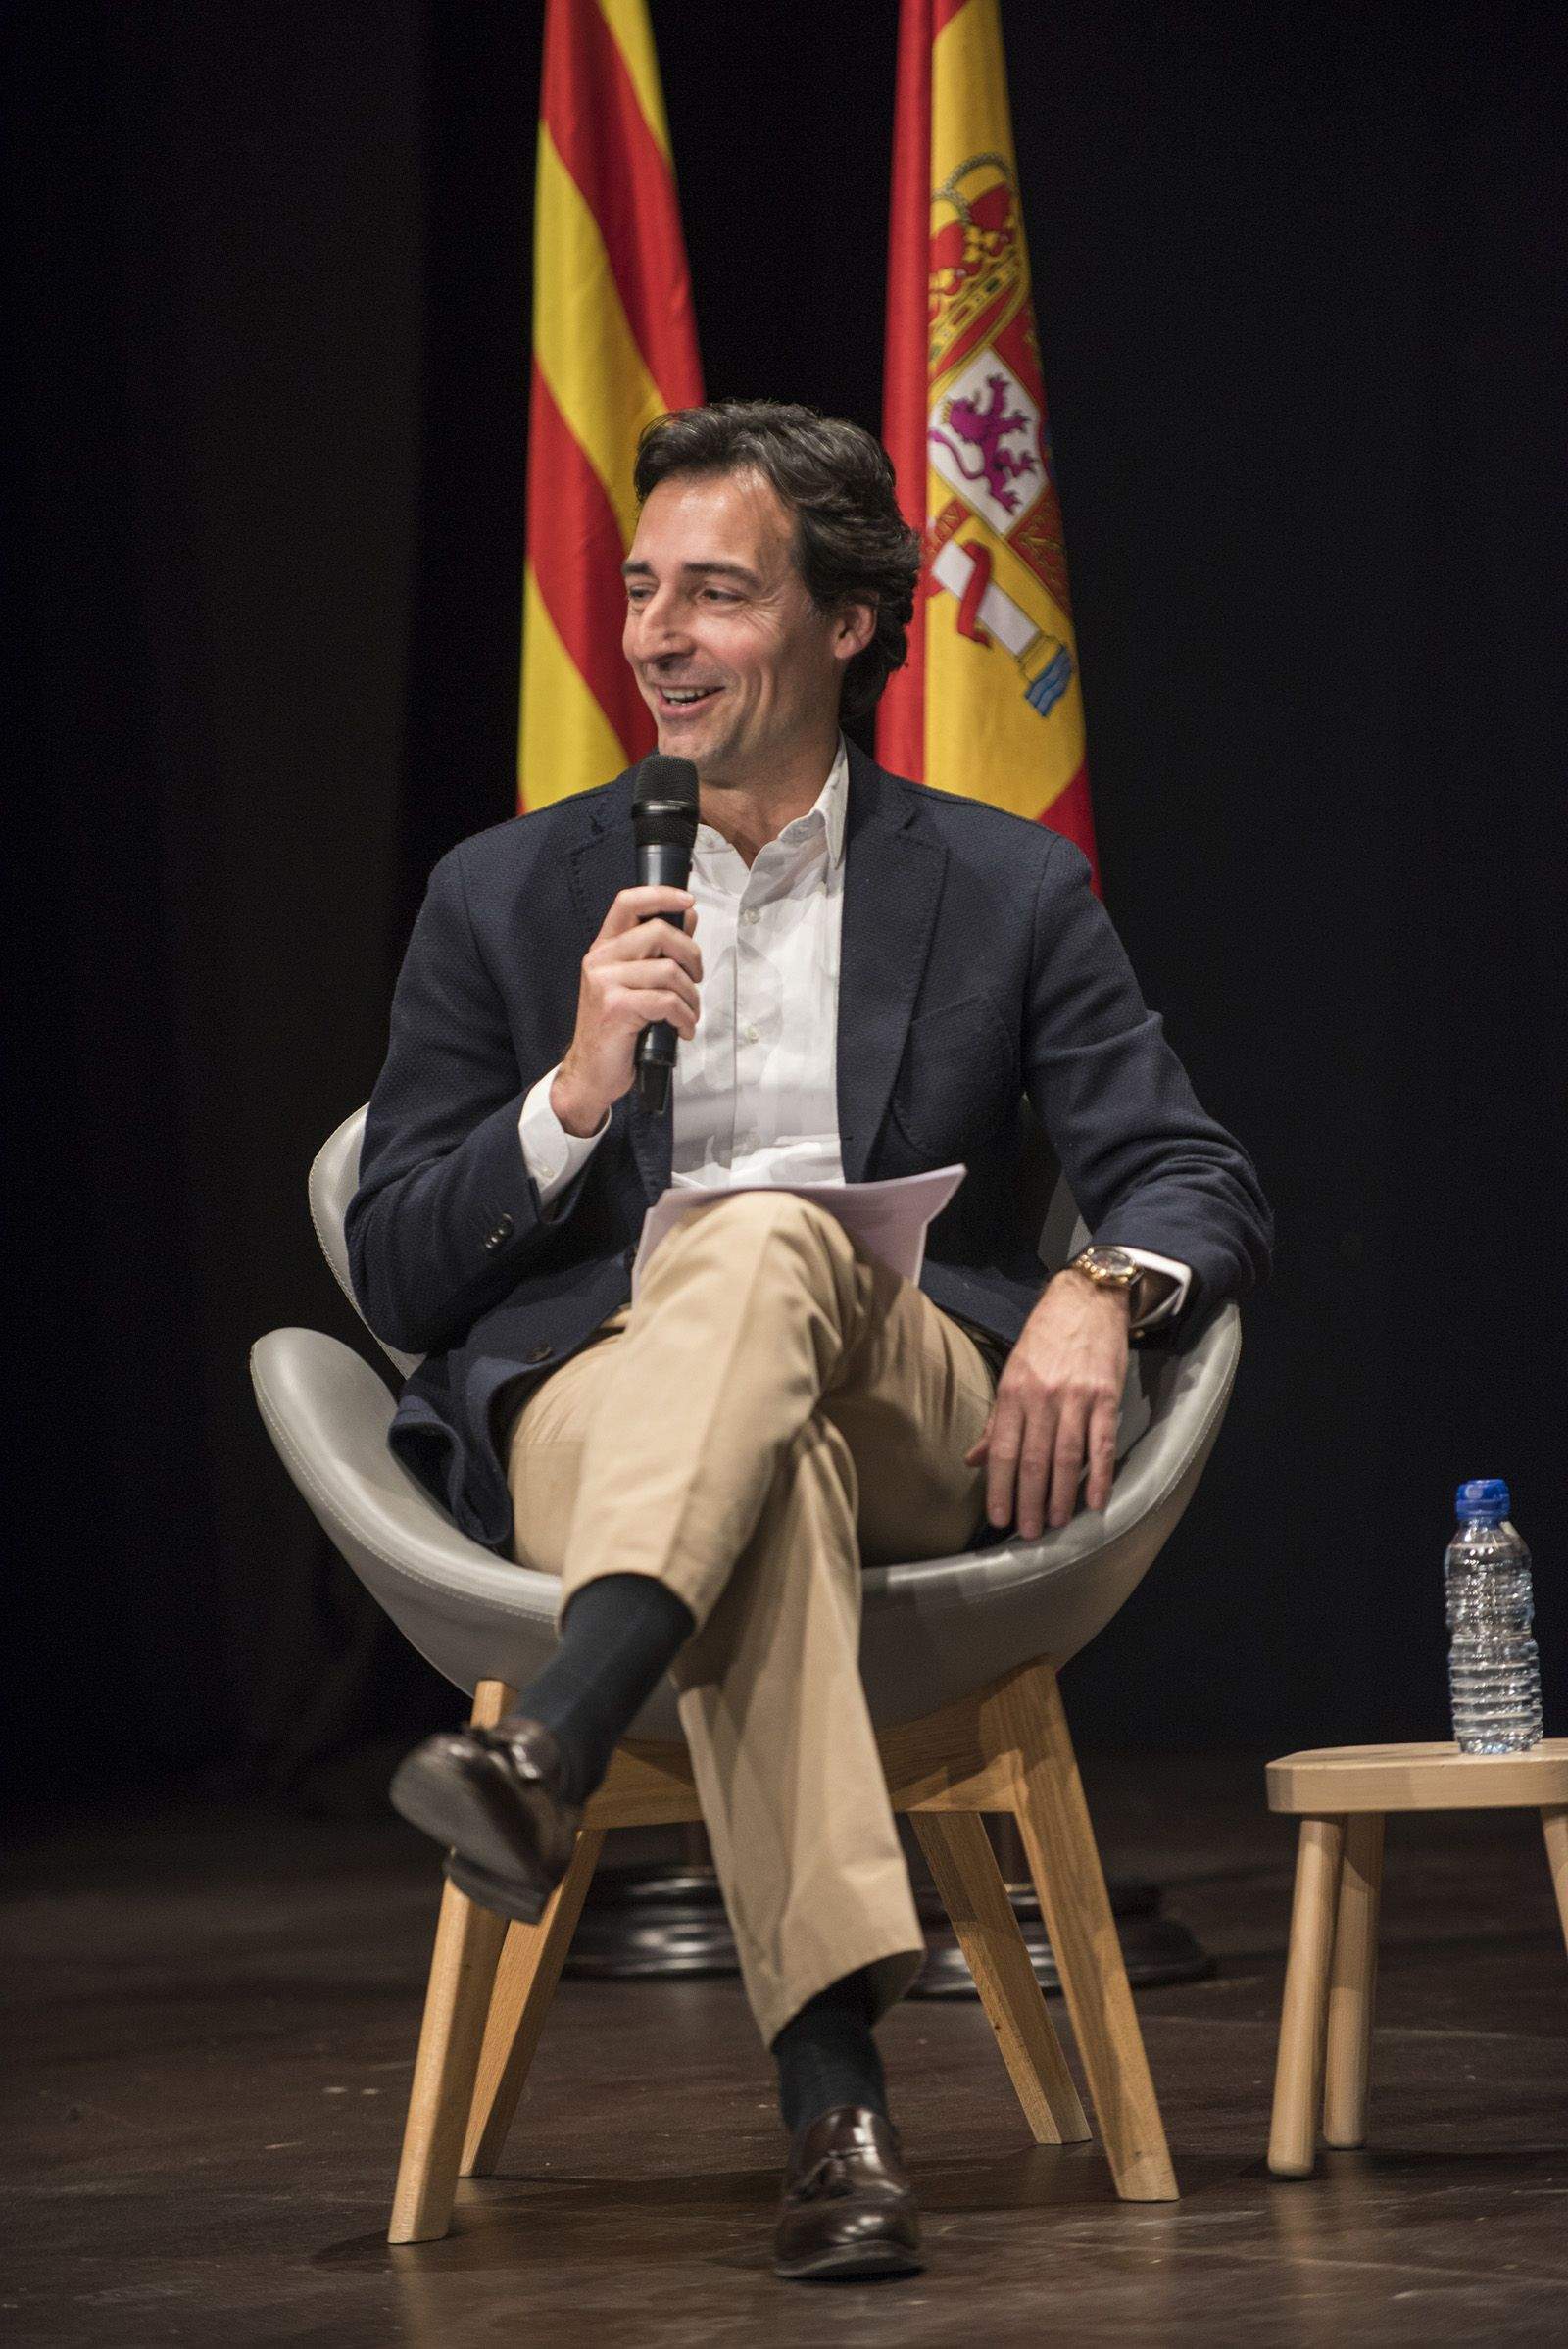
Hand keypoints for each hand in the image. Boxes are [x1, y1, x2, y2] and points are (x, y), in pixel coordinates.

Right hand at [552, 886, 701, 1134]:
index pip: (628, 903)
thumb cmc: (616, 1031)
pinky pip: (666, 1001)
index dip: (661, 895)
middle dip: (691, 956)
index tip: (689, 902)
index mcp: (604, 950)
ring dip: (691, 996)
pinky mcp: (615, 1008)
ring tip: (688, 1014)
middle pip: (660, 932)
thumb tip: (688, 917)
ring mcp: (605, 983)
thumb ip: (658, 951)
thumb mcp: (636, 985)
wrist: (590, 1074)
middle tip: (696, 980)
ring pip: (669, 970)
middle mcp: (600, 960)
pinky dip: (684, 1017)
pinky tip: (682, 1029)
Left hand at [964, 1270, 1128, 1536]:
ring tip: (1055, 1524)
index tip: (999, 1519)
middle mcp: (1041, 1397)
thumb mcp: (1012, 1372)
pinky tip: (1095, 1500)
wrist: (1086, 1300)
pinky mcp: (1105, 1396)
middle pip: (1033, 1460)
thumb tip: (974, 1459)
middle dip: (1029, 1502)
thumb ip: (996, 1421)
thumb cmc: (1045, 1339)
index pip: (1003, 1451)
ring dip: (1060, 1496)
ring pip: (1066, 1458)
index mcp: (1013, 1392)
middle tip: (1028, 1534)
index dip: (1000, 1488)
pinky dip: (1100, 1475)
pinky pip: (1102, 1444)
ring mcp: (1075, 1397)